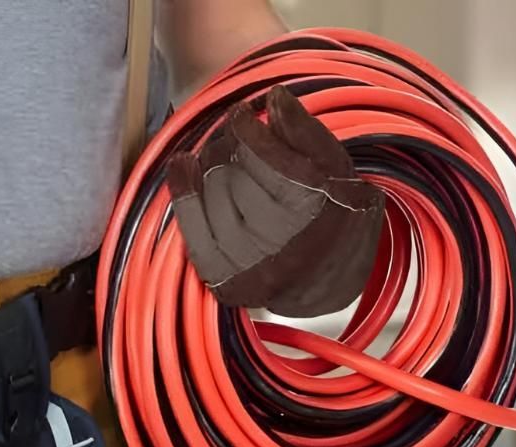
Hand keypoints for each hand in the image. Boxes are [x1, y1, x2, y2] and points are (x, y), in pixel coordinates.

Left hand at [167, 86, 384, 317]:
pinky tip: (182, 165)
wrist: (328, 276)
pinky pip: (192, 230)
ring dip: (208, 167)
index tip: (241, 114)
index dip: (246, 129)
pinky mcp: (225, 280)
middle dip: (227, 147)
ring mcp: (250, 264)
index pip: (264, 157)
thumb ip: (304, 130)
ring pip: (213, 196)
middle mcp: (280, 240)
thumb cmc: (331, 211)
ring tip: (217, 157)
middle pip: (235, 175)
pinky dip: (184, 193)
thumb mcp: (333, 165)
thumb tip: (274, 96)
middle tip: (230, 139)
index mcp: (313, 208)